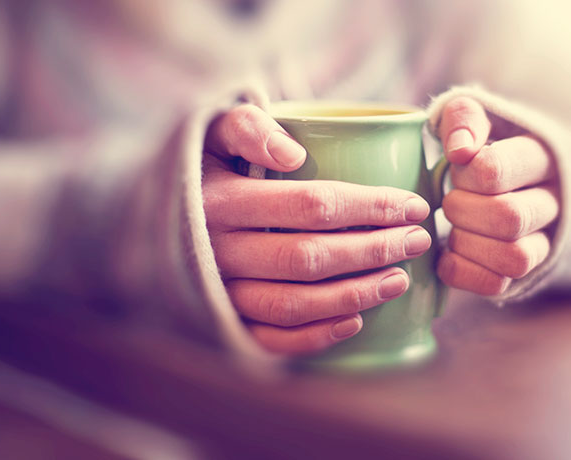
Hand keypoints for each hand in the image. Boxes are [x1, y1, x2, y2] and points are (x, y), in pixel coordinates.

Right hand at [202, 104, 431, 354]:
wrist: (153, 213)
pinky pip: (269, 340)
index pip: (312, 205)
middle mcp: (218, 250)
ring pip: (294, 304)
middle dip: (373, 250)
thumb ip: (248, 127)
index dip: (370, 207)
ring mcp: (219, 291)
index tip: (412, 205)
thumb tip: (293, 153)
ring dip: (354, 295)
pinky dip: (314, 336)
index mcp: (221, 199)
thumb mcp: (214, 130)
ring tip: (400, 279)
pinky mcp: (223, 320)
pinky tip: (355, 321)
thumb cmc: (206, 166)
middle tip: (417, 241)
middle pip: (309, 257)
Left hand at [436, 97, 559, 295]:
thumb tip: (460, 149)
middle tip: (450, 200)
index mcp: (542, 157)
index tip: (457, 166)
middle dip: (463, 210)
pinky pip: (498, 285)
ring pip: (515, 258)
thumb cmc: (490, 147)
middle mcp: (553, 202)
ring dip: (468, 244)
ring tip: (455, 227)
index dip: (465, 173)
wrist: (519, 178)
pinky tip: (452, 251)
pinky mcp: (526, 272)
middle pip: (509, 218)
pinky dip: (463, 272)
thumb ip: (465, 118)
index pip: (496, 171)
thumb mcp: (479, 118)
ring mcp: (545, 242)